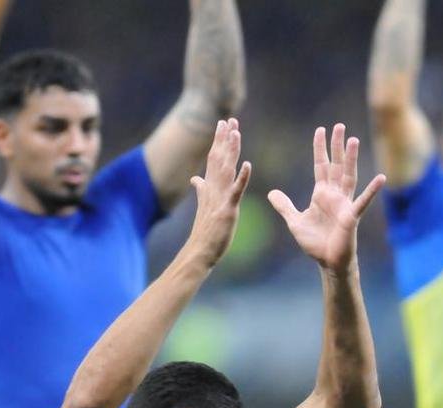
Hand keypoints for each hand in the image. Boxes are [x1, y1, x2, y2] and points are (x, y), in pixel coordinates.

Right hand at [184, 118, 251, 264]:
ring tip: (236, 132)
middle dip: (224, 139)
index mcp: (210, 188)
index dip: (219, 141)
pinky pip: (236, 191)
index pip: (214, 159)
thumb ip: (201, 190)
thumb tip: (195, 179)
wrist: (199, 252)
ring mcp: (220, 199)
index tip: (224, 124)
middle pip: (219, 159)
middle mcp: (213, 190)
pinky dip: (242, 178)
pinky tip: (247, 165)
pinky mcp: (227, 210)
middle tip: (229, 120)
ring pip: (226, 170)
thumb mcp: (204, 206)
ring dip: (231, 150)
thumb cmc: (204, 232)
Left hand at [268, 124, 385, 272]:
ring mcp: (345, 204)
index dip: (320, 149)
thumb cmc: (315, 243)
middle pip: (336, 165)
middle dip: (337, 146)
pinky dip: (372, 190)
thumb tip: (272, 193)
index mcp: (322, 194)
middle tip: (339, 126)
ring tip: (353, 140)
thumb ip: (284, 206)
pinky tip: (381, 178)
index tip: (321, 130)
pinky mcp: (352, 216)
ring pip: (348, 176)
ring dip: (350, 159)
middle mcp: (335, 195)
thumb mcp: (294, 221)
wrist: (328, 262)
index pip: (321, 166)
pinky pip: (363, 201)